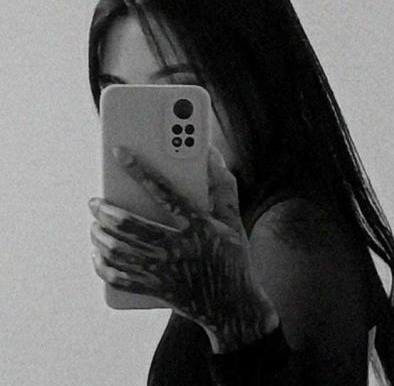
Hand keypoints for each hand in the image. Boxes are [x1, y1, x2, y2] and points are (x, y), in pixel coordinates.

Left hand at [89, 145, 278, 351]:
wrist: (233, 306)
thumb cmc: (233, 258)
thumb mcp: (233, 222)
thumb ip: (222, 188)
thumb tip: (211, 155)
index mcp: (200, 226)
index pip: (165, 192)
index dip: (140, 170)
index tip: (119, 154)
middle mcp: (180, 248)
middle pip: (129, 225)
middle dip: (104, 210)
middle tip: (94, 202)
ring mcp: (166, 272)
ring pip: (118, 250)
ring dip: (98, 235)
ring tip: (94, 225)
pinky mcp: (156, 290)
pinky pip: (118, 278)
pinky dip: (101, 265)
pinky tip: (97, 254)